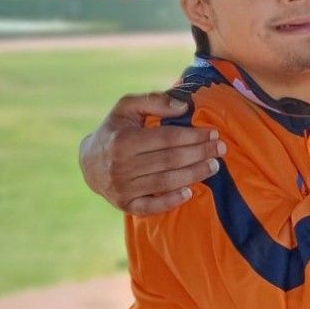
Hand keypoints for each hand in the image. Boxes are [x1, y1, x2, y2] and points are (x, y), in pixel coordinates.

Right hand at [80, 92, 225, 215]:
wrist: (88, 162)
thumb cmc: (115, 130)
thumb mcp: (127, 107)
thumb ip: (154, 101)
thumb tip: (183, 106)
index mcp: (123, 141)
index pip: (166, 139)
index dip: (193, 136)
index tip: (213, 133)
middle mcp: (121, 166)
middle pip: (170, 160)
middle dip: (200, 154)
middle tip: (221, 150)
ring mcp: (122, 188)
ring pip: (165, 182)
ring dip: (193, 174)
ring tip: (214, 166)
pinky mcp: (124, 205)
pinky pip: (151, 207)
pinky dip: (171, 201)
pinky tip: (190, 192)